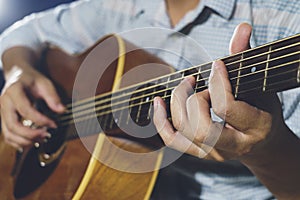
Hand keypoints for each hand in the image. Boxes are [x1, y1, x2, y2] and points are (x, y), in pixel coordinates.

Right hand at [1, 63, 64, 149]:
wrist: (17, 75)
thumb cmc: (32, 80)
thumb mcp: (44, 83)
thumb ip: (53, 96)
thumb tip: (62, 110)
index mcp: (14, 91)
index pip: (25, 110)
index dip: (40, 120)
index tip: (54, 124)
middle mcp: (4, 103)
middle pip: (13, 125)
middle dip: (30, 134)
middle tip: (47, 135)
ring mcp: (3, 113)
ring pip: (8, 133)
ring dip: (25, 141)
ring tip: (41, 139)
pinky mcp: (4, 119)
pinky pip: (7, 136)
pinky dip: (18, 143)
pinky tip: (32, 142)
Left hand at [153, 23, 284, 160]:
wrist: (261, 142)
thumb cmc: (261, 109)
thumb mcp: (258, 84)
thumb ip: (245, 57)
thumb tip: (242, 28)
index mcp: (254, 127)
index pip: (226, 107)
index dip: (216, 81)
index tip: (216, 65)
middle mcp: (232, 147)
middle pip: (200, 128)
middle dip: (194, 98)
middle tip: (197, 81)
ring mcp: (213, 153)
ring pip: (184, 132)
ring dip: (178, 103)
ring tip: (186, 84)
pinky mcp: (198, 152)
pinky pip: (172, 140)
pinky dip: (160, 121)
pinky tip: (158, 102)